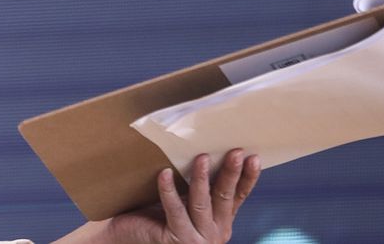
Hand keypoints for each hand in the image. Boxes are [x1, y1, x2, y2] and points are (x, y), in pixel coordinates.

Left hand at [103, 149, 260, 243]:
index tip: (254, 157)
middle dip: (230, 173)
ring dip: (201, 178)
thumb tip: (205, 149)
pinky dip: (169, 190)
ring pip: (202, 203)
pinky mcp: (177, 239)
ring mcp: (197, 239)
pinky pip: (174, 210)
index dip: (248, 178)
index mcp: (220, 222)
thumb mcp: (185, 201)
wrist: (128, 237)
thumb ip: (198, 187)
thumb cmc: (155, 215)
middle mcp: (214, 233)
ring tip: (201, 157)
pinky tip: (165, 173)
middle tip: (234, 151)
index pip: (238, 196)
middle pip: (224, 197)